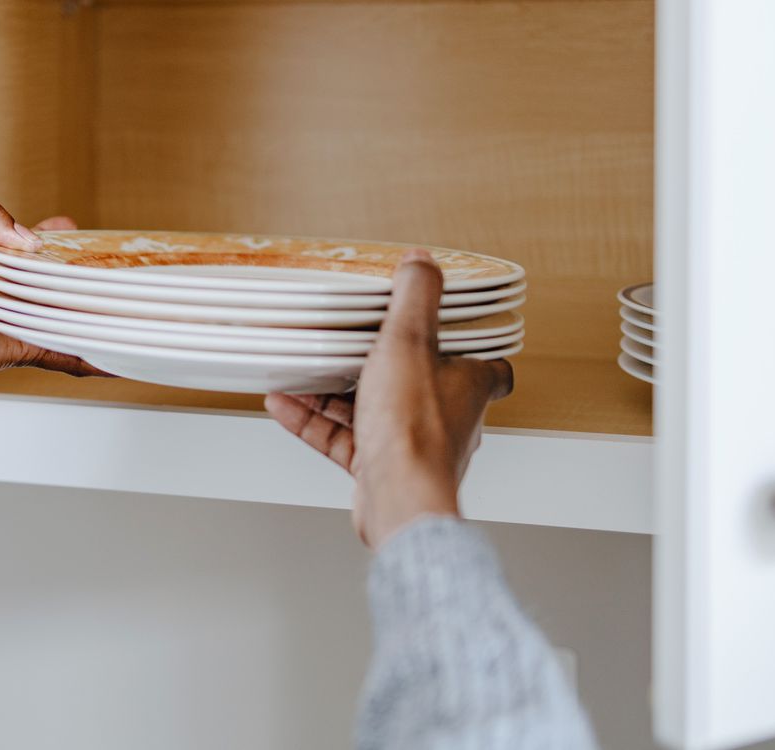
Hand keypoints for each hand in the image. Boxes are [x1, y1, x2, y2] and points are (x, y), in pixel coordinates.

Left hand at [0, 200, 96, 465]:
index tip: (70, 231)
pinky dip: (77, 351)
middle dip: (66, 268)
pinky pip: (49, 347)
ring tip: (109, 294)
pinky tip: (101, 350)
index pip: (15, 244)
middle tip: (98, 259)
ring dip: (77, 305)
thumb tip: (28, 235)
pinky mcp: (9, 348)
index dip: (42, 237)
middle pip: (37, 276)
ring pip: (48, 309)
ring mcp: (0, 319)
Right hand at [265, 251, 513, 548]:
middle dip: (379, 364)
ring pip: (373, 410)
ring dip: (333, 392)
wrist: (397, 499)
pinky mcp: (380, 468)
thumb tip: (423, 263)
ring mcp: (412, 445)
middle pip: (416, 383)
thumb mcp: (410, 343)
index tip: (451, 328)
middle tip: (351, 343)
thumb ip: (415, 299)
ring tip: (302, 371)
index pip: (488, 366)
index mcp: (468, 386)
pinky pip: (343, 438)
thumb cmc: (415, 433)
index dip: (472, 346)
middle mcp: (447, 418)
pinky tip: (286, 403)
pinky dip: (315, 420)